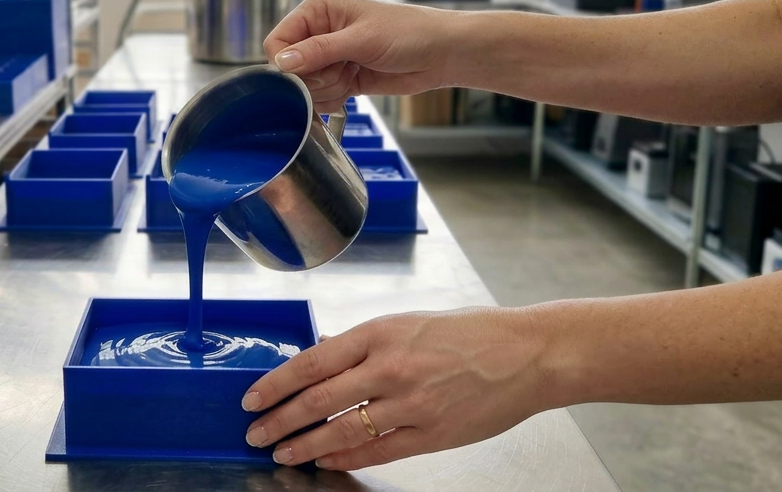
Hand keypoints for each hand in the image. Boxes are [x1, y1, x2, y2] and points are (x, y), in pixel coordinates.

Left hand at [241, 307, 553, 470]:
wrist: (528, 354)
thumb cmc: (472, 332)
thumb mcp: (409, 322)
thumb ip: (364, 343)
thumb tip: (324, 353)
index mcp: (380, 333)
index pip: (312, 362)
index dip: (276, 384)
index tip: (253, 397)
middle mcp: (390, 368)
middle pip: (318, 400)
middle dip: (280, 420)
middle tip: (256, 432)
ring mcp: (411, 404)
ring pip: (343, 430)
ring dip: (306, 444)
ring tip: (283, 453)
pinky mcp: (432, 434)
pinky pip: (378, 451)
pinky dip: (346, 456)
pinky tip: (326, 459)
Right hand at [263, 0, 459, 111]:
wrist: (441, 54)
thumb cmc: (408, 33)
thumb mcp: (361, 39)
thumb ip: (319, 51)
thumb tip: (282, 63)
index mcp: (317, 11)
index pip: (278, 41)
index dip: (288, 62)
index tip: (311, 71)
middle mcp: (319, 32)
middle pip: (289, 69)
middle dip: (315, 77)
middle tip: (344, 68)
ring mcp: (330, 57)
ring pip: (305, 87)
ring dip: (329, 88)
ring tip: (355, 73)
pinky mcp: (341, 78)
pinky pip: (320, 97)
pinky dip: (333, 98)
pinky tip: (354, 87)